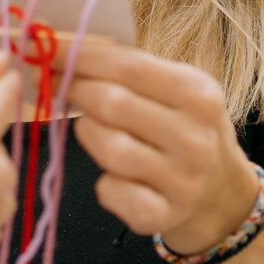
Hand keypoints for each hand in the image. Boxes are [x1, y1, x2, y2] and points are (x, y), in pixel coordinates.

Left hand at [65, 41, 255, 257]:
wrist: (219, 192)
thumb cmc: (184, 127)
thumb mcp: (178, 90)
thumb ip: (130, 70)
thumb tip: (62, 50)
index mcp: (199, 95)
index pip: (128, 66)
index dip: (79, 56)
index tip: (44, 48)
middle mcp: (194, 138)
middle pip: (114, 104)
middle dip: (74, 89)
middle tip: (53, 83)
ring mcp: (182, 180)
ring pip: (108, 148)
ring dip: (87, 133)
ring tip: (92, 128)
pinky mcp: (162, 216)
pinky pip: (110, 191)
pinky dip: (103, 181)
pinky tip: (114, 174)